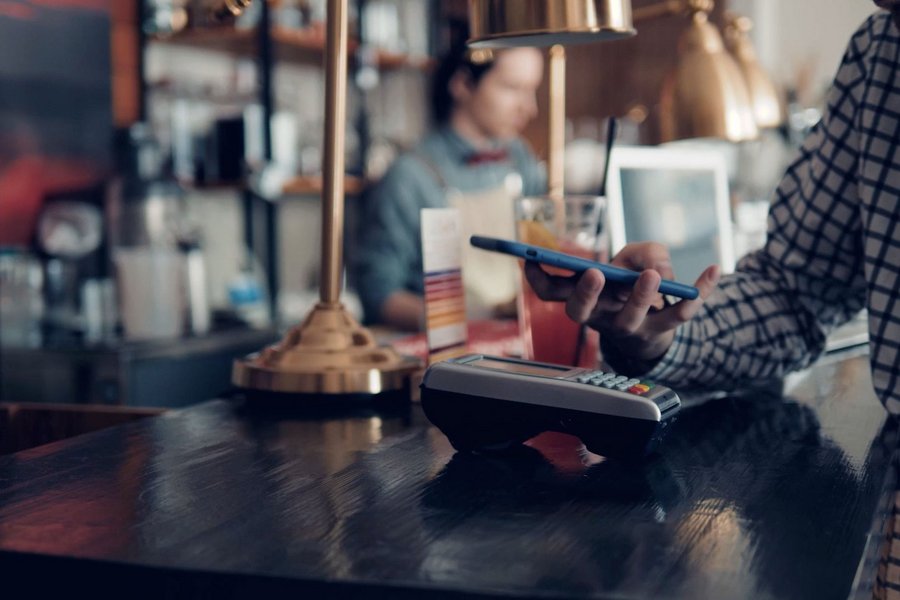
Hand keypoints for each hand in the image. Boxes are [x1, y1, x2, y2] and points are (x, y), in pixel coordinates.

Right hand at [524, 242, 720, 364]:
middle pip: (582, 313)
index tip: (530, 259)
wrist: (660, 320)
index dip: (537, 279)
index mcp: (584, 298)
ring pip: (632, 318)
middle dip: (585, 293)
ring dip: (641, 295)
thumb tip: (657, 269)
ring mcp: (631, 327)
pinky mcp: (664, 330)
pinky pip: (682, 313)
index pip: (550, 293)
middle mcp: (601, 316)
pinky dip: (701, 289)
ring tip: (652, 274)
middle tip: (594, 273)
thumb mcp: (635, 257)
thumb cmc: (636, 282)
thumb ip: (644, 252)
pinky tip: (716, 268)